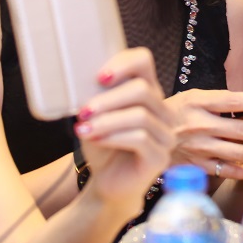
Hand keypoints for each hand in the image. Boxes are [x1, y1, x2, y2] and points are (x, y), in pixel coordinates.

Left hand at [72, 50, 174, 208]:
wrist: (107, 182)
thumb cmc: (103, 145)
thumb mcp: (95, 115)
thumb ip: (94, 96)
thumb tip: (76, 78)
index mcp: (147, 92)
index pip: (143, 61)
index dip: (122, 63)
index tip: (98, 77)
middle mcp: (162, 110)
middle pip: (142, 90)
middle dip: (109, 99)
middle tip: (83, 111)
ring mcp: (166, 134)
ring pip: (140, 116)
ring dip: (107, 121)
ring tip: (84, 129)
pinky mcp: (161, 157)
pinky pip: (141, 139)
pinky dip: (113, 137)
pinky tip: (96, 140)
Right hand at [163, 89, 242, 179]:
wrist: (144, 132)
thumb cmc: (175, 112)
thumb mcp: (195, 97)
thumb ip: (225, 100)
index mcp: (199, 102)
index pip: (233, 100)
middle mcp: (200, 125)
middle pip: (241, 129)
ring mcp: (198, 147)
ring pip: (236, 152)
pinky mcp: (195, 164)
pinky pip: (223, 170)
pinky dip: (241, 172)